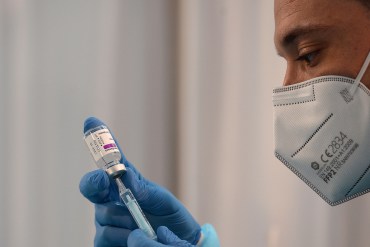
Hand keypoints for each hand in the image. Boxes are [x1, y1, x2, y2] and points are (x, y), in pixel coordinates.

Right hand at [80, 117, 200, 246]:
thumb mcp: (162, 199)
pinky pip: (103, 237)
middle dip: (101, 186)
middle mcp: (110, 200)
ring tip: (143, 226)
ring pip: (102, 216)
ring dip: (124, 221)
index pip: (108, 160)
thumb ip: (142, 188)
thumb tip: (124, 176)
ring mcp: (106, 221)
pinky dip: (120, 238)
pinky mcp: (105, 241)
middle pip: (94, 187)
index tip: (92, 122)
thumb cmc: (171, 217)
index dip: (99, 141)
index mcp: (125, 183)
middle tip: (117, 192)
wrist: (179, 242)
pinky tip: (133, 237)